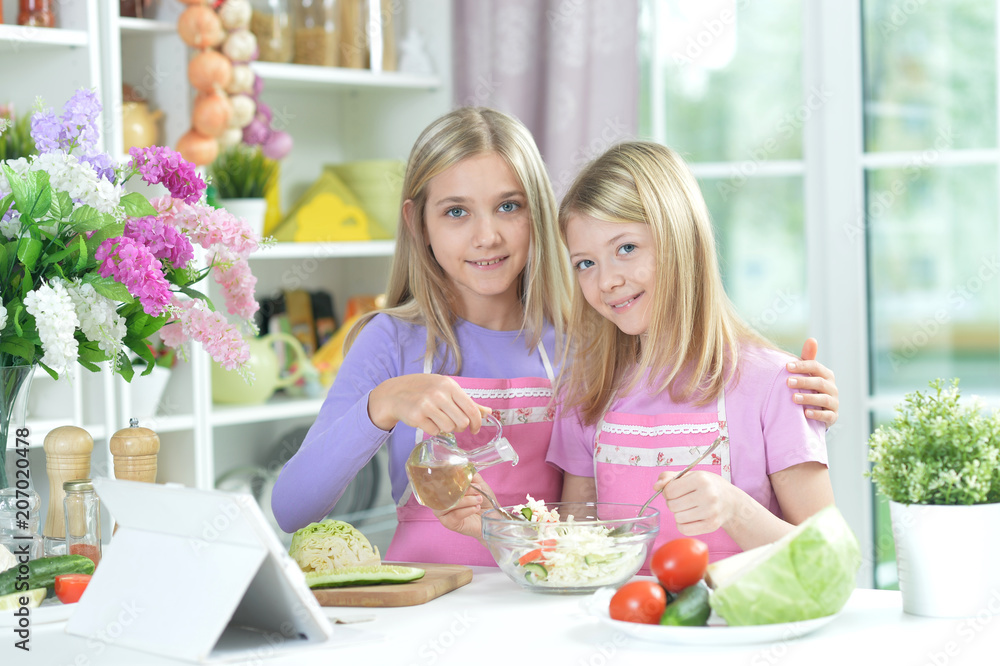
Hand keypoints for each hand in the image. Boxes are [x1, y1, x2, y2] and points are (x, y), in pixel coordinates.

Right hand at [368, 373, 491, 433]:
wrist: (395, 393)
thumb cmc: (424, 390)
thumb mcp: (447, 389)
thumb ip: (467, 402)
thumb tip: (489, 412)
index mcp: (449, 385)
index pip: (472, 409)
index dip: (477, 423)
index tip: (475, 429)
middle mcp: (439, 394)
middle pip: (462, 422)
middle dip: (460, 427)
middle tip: (453, 424)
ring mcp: (427, 405)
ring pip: (449, 428)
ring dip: (446, 428)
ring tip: (438, 420)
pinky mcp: (416, 416)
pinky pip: (434, 432)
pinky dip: (433, 430)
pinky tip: (427, 421)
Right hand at [433, 473, 487, 539]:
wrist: (491, 518)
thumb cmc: (483, 501)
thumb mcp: (478, 484)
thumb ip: (469, 475)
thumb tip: (461, 466)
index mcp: (445, 489)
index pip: (439, 480)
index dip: (445, 474)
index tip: (454, 469)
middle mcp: (441, 500)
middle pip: (443, 492)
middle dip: (462, 489)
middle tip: (476, 489)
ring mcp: (443, 512)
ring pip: (449, 504)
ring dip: (466, 500)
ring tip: (478, 499)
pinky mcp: (448, 523)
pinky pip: (455, 515)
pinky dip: (467, 510)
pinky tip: (476, 508)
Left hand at [655, 470, 737, 535]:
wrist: (731, 501)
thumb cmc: (708, 486)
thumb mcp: (691, 475)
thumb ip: (670, 477)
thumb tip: (656, 486)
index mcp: (701, 479)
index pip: (670, 490)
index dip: (668, 491)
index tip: (675, 490)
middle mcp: (708, 495)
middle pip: (672, 505)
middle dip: (672, 503)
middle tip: (682, 500)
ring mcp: (711, 512)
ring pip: (678, 518)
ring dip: (678, 514)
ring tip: (687, 508)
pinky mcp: (711, 526)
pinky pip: (684, 530)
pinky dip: (682, 525)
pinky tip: (690, 518)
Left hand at [786, 338, 838, 426]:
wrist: (819, 410)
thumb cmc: (811, 387)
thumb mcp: (809, 373)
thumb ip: (808, 358)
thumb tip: (812, 339)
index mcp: (826, 374)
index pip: (815, 366)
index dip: (802, 366)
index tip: (786, 367)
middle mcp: (832, 387)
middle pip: (819, 382)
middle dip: (803, 381)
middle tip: (787, 382)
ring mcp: (834, 402)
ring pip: (823, 399)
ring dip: (808, 398)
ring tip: (793, 398)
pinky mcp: (833, 416)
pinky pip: (827, 415)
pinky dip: (817, 414)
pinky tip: (806, 413)